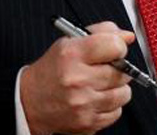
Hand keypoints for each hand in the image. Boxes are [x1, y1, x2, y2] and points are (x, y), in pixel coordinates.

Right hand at [20, 21, 134, 134]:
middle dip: (118, 68)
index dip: (118, 46)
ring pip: (123, 93)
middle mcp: (77, 79)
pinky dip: (110, 106)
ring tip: (101, 85)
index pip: (114, 46)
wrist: (29, 102)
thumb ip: (101, 33)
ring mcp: (83, 104)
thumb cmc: (52, 70)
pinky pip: (116, 112)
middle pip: (122, 71)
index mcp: (72, 54)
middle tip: (106, 68)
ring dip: (117, 88)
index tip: (114, 50)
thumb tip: (127, 36)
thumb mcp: (69, 42)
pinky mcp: (87, 123)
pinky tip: (96, 99)